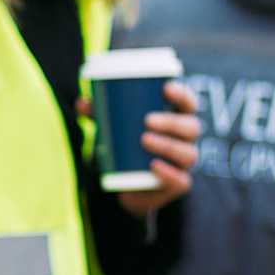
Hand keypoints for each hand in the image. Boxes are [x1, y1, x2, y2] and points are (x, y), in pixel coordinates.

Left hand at [82, 80, 201, 216]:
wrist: (126, 186)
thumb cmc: (126, 146)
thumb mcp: (112, 128)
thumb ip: (99, 114)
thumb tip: (82, 103)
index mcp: (175, 120)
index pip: (188, 103)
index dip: (182, 94)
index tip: (167, 88)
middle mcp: (184, 141)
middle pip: (191, 127)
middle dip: (171, 122)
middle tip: (147, 120)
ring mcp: (183, 164)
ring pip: (188, 153)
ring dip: (168, 145)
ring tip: (144, 140)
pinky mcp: (177, 184)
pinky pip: (180, 180)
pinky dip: (169, 173)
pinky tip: (155, 166)